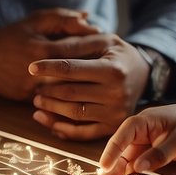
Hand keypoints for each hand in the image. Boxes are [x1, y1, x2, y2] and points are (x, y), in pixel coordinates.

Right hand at [0, 8, 99, 100]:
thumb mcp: (36, 20)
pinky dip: (64, 103)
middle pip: (73, 78)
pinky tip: (78, 99)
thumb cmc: (13, 34)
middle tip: (107, 74)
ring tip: (97, 87)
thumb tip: (88, 18)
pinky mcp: (24, 99)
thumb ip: (63, 18)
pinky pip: (50, 104)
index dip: (94, 53)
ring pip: (62, 95)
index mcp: (42, 49)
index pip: (77, 54)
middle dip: (91, 76)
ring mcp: (29, 88)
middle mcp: (36, 72)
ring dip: (80, 92)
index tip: (107, 51)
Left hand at [28, 35, 149, 139]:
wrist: (144, 74)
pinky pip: (84, 133)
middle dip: (48, 90)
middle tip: (34, 87)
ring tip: (37, 101)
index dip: (49, 68)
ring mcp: (116, 112)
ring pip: (74, 114)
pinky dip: (64, 130)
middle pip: (71, 93)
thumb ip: (77, 44)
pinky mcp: (113, 126)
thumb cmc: (118, 54)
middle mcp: (116, 93)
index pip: (72, 69)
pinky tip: (50, 122)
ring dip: (52, 109)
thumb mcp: (103, 40)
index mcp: (113, 69)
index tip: (31, 68)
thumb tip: (48, 49)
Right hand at [97, 100, 175, 174]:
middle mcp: (139, 132)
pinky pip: (136, 162)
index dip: (112, 151)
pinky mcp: (149, 152)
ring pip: (127, 157)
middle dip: (111, 163)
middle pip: (121, 148)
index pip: (122, 136)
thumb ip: (160, 154)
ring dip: (118, 169)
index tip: (104, 166)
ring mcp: (144, 142)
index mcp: (143, 122)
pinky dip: (129, 171)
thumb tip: (138, 167)